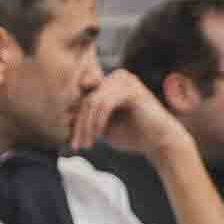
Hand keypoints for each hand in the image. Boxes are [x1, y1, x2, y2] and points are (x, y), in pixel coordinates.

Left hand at [70, 69, 190, 159]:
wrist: (159, 142)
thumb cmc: (132, 135)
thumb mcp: (102, 126)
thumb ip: (86, 120)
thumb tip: (63, 118)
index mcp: (110, 83)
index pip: (85, 100)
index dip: (76, 122)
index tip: (74, 143)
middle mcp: (117, 77)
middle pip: (86, 101)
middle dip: (80, 126)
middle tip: (78, 146)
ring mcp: (125, 81)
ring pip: (93, 103)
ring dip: (87, 127)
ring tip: (86, 145)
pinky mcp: (131, 89)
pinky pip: (104, 105)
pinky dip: (98, 122)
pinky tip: (97, 136)